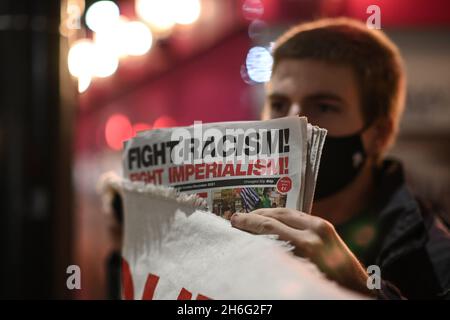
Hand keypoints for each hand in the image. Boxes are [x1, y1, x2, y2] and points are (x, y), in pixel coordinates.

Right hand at [230, 208, 371, 294]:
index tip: (234, 221)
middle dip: (254, 215)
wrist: (357, 288)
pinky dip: (281, 215)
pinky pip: (298, 215)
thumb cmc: (326, 286)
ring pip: (287, 212)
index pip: (270, 226)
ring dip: (267, 213)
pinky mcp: (325, 225)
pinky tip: (271, 220)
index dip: (249, 222)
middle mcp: (313, 230)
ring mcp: (321, 225)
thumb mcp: (298, 275)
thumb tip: (254, 244)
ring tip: (251, 218)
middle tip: (237, 217)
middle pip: (276, 215)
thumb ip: (278, 257)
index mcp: (306, 245)